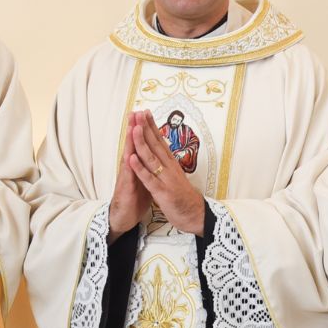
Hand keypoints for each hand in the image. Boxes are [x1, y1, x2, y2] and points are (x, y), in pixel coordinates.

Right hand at [107, 118, 152, 239]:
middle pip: (133, 145)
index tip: (146, 114)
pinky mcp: (125, 189)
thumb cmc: (134, 198)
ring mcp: (127, 177)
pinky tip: (129, 156)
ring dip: (130, 143)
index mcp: (138, 165)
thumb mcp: (144, 179)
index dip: (144, 130)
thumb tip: (154, 155)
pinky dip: (129, 167)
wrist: (124, 217)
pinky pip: (128, 177)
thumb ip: (147, 166)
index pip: (141, 144)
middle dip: (135, 129)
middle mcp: (130, 168)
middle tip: (136, 112)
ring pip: (129, 157)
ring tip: (132, 127)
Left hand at [126, 110, 205, 235]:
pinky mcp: (162, 192)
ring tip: (135, 129)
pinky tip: (131, 159)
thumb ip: (168, 164)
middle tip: (139, 113)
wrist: (196, 215)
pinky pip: (149, 179)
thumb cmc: (184, 197)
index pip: (160, 141)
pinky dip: (140, 169)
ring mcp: (165, 179)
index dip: (152, 126)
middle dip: (146, 128)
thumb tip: (162, 152)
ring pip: (151, 158)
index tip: (145, 112)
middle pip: (156, 145)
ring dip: (142, 143)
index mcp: (171, 164)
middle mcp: (169, 168)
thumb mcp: (176, 176)